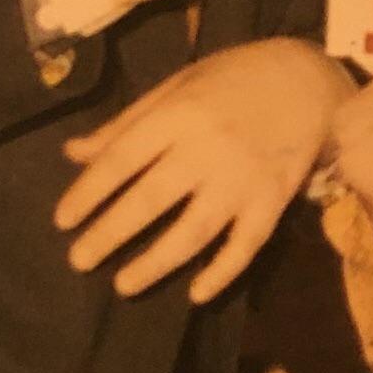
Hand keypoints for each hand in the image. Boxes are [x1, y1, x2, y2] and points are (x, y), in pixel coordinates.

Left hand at [57, 38, 354, 300]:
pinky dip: (223, 272)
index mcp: (179, 114)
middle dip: (109, 234)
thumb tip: (72, 154)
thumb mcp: (178, 85)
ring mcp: (243, 177)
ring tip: (123, 285)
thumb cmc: (234, 78)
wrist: (310, 79)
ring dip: (156, 262)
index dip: (88, 193)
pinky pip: (246, 244)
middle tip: (78, 261)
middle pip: (150, 199)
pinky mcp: (274, 199)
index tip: (62, 222)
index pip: (121, 160)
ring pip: (194, 230)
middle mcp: (207, 147)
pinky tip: (196, 294)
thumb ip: (126, 123)